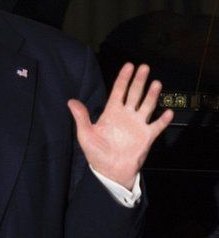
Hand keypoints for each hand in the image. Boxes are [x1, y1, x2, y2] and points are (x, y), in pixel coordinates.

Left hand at [68, 63, 173, 188]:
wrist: (110, 171)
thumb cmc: (96, 153)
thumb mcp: (85, 134)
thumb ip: (81, 117)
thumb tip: (71, 101)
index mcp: (111, 113)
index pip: (118, 91)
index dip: (123, 78)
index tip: (129, 66)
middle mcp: (126, 115)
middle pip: (134, 94)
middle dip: (139, 80)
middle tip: (144, 67)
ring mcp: (137, 125)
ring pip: (147, 105)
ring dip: (152, 95)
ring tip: (156, 83)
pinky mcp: (147, 136)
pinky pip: (157, 126)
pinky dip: (163, 119)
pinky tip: (168, 112)